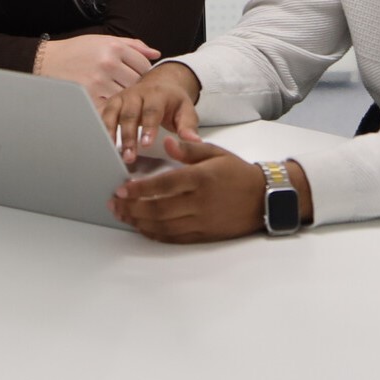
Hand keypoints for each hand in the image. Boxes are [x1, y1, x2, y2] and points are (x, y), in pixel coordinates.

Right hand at [37, 34, 159, 105]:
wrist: (48, 61)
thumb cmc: (77, 50)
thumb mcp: (104, 40)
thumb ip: (133, 45)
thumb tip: (156, 54)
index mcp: (113, 47)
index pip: (144, 64)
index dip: (144, 71)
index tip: (138, 74)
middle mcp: (108, 64)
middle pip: (137, 82)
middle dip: (136, 85)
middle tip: (129, 86)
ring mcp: (98, 82)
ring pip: (126, 96)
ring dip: (124, 97)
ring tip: (117, 93)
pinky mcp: (90, 97)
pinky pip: (111, 106)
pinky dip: (112, 106)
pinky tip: (107, 100)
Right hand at [100, 61, 201, 163]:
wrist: (160, 83)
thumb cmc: (173, 101)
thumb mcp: (186, 110)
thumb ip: (188, 126)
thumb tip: (193, 141)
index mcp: (157, 94)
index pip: (151, 111)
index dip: (148, 127)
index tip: (145, 144)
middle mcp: (136, 93)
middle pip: (129, 114)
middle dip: (128, 136)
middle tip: (129, 157)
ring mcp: (122, 97)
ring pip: (112, 113)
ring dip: (109, 133)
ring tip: (110, 152)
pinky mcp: (111, 103)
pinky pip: (101, 114)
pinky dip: (97, 127)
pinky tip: (96, 142)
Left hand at [108, 137, 263, 242]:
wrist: (264, 197)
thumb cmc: (238, 172)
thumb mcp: (216, 153)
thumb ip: (189, 150)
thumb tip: (166, 142)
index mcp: (201, 179)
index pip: (164, 186)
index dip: (140, 189)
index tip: (122, 189)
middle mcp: (200, 202)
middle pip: (159, 209)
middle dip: (133, 208)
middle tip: (115, 204)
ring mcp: (202, 221)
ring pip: (164, 226)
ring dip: (140, 222)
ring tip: (124, 215)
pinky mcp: (205, 234)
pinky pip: (175, 237)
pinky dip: (156, 234)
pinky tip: (143, 228)